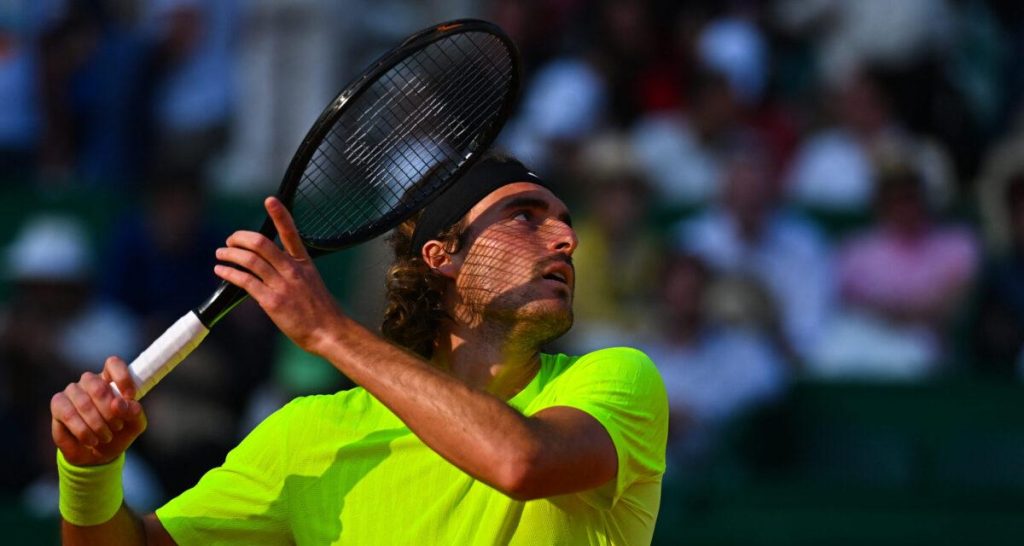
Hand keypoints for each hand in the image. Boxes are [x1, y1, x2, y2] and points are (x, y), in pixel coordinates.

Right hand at [51, 357, 146, 465]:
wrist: (97, 455)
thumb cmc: (118, 433)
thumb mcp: (135, 424)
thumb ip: (133, 411)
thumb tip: (119, 403)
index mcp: (111, 379)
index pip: (113, 364)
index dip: (122, 378)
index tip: (130, 397)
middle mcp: (90, 381)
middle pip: (98, 386)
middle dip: (110, 411)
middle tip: (117, 427)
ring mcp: (72, 391)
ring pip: (84, 402)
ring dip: (98, 424)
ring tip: (106, 436)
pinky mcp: (58, 404)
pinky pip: (69, 414)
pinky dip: (83, 430)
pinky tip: (91, 440)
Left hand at [214, 197, 343, 353]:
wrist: (328, 331)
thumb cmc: (320, 310)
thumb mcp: (311, 282)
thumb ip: (292, 271)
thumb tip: (271, 266)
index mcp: (303, 263)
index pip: (290, 233)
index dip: (280, 215)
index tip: (270, 201)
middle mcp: (292, 270)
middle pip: (260, 243)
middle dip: (240, 238)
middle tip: (230, 241)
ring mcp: (282, 284)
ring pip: (249, 260)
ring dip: (230, 254)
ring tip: (220, 254)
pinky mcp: (271, 301)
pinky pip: (245, 281)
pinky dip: (229, 273)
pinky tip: (221, 270)